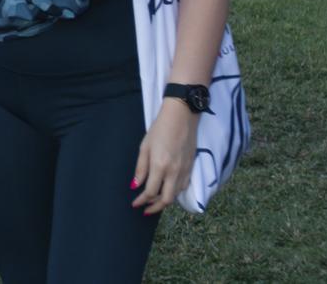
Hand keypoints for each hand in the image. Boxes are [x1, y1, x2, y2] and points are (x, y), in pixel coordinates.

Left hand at [131, 99, 197, 214]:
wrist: (182, 117)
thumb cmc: (160, 129)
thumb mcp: (145, 146)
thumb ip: (141, 168)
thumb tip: (135, 186)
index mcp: (160, 166)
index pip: (150, 192)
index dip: (141, 201)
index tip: (134, 204)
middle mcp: (174, 172)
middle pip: (166, 200)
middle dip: (154, 208)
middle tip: (145, 209)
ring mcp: (185, 171)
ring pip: (176, 195)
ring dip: (164, 201)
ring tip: (154, 202)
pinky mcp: (191, 168)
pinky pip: (183, 187)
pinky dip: (174, 193)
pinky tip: (167, 190)